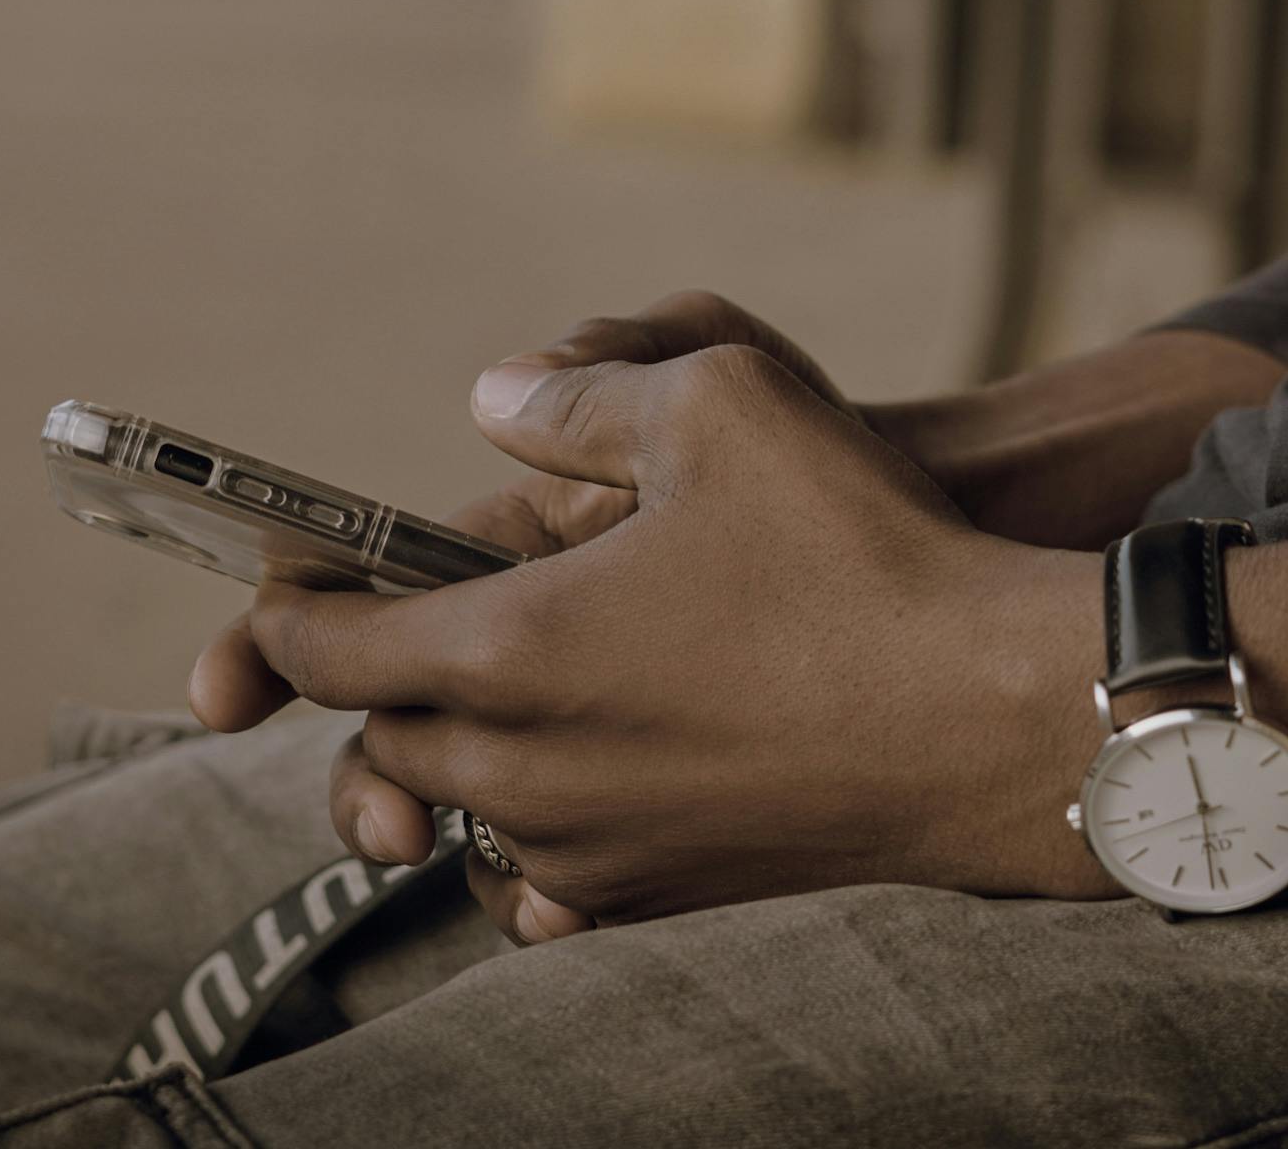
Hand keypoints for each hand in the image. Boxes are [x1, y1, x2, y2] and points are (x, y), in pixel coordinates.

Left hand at [203, 344, 1118, 941]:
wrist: (997, 716)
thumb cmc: (862, 552)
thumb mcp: (720, 401)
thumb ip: (576, 393)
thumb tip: (491, 399)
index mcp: (507, 649)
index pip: (327, 650)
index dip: (290, 613)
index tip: (294, 584)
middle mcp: (527, 771)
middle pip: (384, 739)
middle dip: (381, 679)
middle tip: (412, 618)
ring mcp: (594, 850)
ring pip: (461, 810)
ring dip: (459, 749)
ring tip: (511, 683)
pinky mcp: (665, 894)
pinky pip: (543, 879)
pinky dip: (535, 824)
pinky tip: (591, 765)